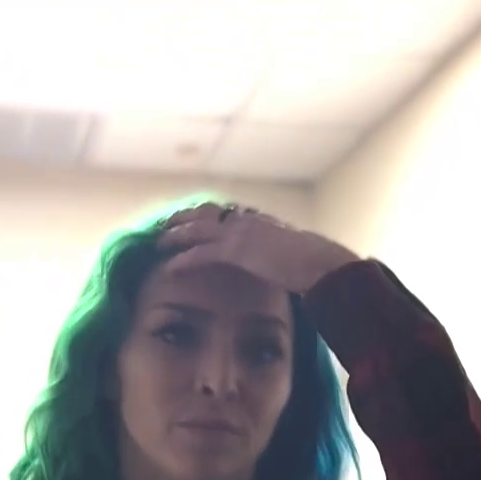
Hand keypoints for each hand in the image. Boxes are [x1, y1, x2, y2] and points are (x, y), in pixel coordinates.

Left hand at [158, 203, 361, 295]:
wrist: (321, 264)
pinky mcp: (236, 250)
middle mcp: (248, 219)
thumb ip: (280, 254)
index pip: (227, 212)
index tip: (194, 218)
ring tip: (159, 242)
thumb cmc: (315, 264)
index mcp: (261, 219)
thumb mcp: (294, 253)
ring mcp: (240, 232)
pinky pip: (201, 253)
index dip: (207, 215)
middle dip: (184, 218)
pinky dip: (182, 260)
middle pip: (206, 213)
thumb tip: (282, 264)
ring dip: (176, 235)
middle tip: (166, 224)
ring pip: (197, 229)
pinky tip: (169, 267)